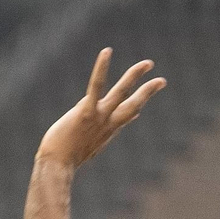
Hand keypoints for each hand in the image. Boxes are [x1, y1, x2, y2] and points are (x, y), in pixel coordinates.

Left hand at [37, 48, 165, 169]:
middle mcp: (107, 124)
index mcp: (106, 132)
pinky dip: (102, 68)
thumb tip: (102, 135)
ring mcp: (99, 116)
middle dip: (148, 92)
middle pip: (134, 105)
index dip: (132, 111)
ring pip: (122, 93)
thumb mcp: (85, 149)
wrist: (57, 166)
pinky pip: (96, 85)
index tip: (140, 108)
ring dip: (135, 77)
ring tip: (148, 64)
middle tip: (162, 81)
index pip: (124, 118)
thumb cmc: (66, 159)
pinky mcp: (86, 111)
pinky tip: (107, 52)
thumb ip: (95, 139)